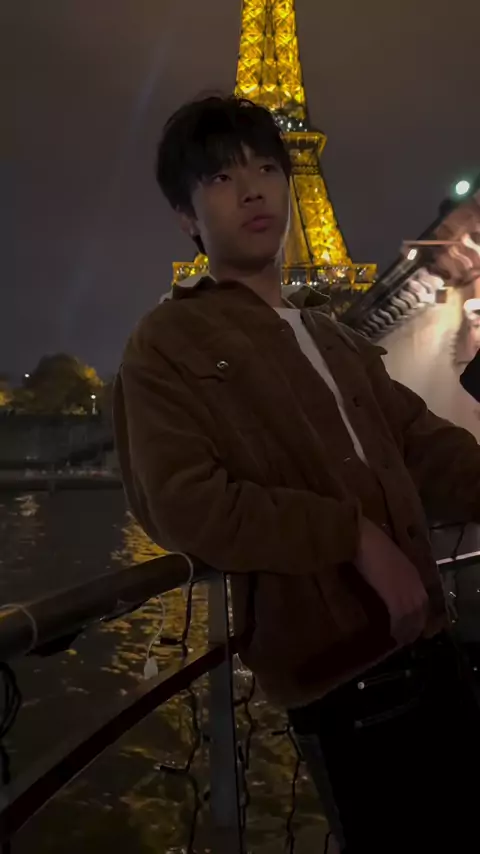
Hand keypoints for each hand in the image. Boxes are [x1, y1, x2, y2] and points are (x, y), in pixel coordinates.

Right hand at [355, 518, 428, 645]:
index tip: (409, 625)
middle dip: (413, 628)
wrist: (363, 538)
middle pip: (420, 614)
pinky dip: (397, 630)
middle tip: (403, 638)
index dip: (417, 616)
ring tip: (397, 641)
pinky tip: (391, 635)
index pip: (422, 603)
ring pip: (412, 620)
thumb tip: (385, 583)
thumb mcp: (386, 560)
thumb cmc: (369, 543)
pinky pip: (400, 621)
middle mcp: (415, 585)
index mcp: (414, 574)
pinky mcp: (396, 600)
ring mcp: (407, 593)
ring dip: (406, 631)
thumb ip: (391, 573)